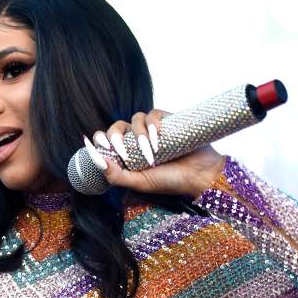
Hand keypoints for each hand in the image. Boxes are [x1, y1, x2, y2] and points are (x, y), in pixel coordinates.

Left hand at [86, 110, 226, 198]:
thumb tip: (98, 160)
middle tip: (123, 152)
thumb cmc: (170, 182)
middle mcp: (136, 141)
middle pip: (116, 127)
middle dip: (116, 138)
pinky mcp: (166, 121)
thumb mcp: (140, 183)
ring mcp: (151, 130)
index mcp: (127, 155)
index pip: (105, 141)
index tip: (102, 146)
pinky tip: (159, 139)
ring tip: (151, 153)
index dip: (99, 140)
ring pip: (134, 120)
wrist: (200, 175)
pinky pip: (152, 114)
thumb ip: (116, 176)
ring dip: (139, 135)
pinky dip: (153, 125)